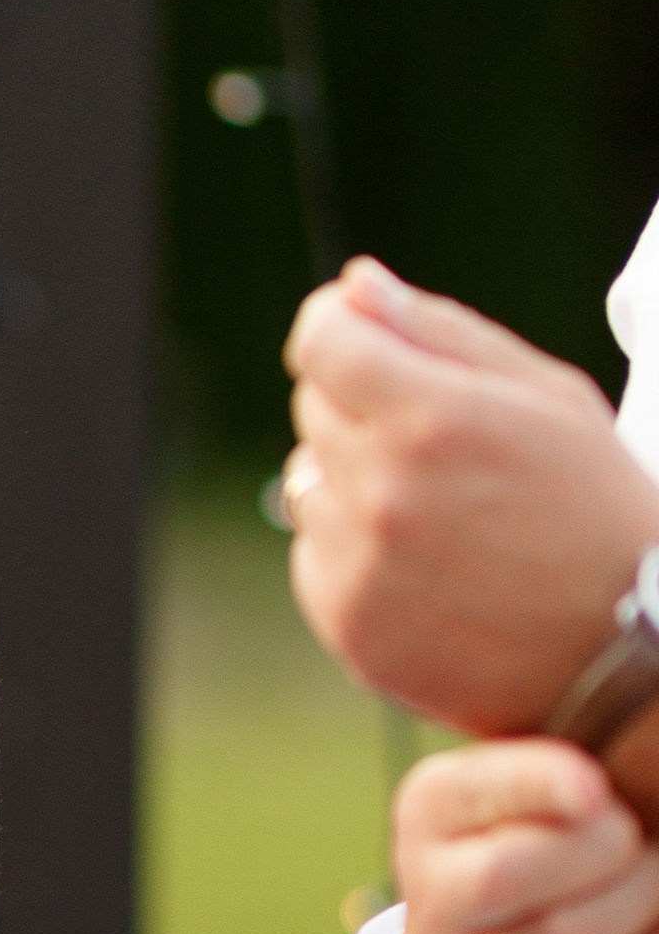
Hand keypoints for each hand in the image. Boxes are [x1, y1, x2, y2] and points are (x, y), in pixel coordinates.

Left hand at [283, 259, 658, 735]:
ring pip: (307, 482)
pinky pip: (314, 555)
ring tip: (442, 514)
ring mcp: (360, 564)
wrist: (628, 647)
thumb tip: (355, 285)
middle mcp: (381, 491)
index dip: (339, 330)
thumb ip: (440, 330)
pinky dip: (353, 553)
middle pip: (314, 408)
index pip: (321, 341)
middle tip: (443, 449)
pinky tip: (428, 567)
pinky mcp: (348, 624)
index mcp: (431, 418)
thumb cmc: (598, 507)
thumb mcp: (547, 397)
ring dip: (353, 483)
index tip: (363, 340)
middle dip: (363, 408)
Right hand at [386, 740, 658, 933]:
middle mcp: (436, 896)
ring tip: (653, 880)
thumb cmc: (507, 860)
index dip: (541, 786)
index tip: (594, 791)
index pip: (475, 793)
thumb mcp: (498, 799)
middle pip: (514, 870)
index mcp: (430, 812)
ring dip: (643, 901)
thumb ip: (547, 773)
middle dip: (604, 847)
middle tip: (633, 837)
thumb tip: (621, 781)